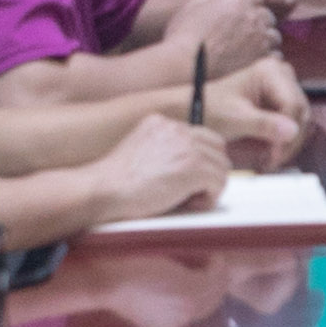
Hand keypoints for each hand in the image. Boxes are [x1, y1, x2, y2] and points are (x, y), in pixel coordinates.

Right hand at [86, 115, 230, 223]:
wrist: (103, 189)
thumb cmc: (116, 183)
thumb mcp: (140, 153)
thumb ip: (164, 151)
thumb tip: (192, 169)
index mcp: (160, 122)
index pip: (200, 136)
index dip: (201, 161)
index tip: (187, 180)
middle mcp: (175, 128)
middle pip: (217, 149)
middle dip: (209, 172)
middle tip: (190, 192)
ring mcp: (186, 146)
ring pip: (222, 167)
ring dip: (209, 187)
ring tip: (187, 200)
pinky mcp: (193, 166)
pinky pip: (219, 182)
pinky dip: (208, 198)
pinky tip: (189, 204)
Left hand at [202, 54, 312, 165]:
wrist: (198, 110)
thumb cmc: (211, 109)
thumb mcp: (235, 119)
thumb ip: (264, 124)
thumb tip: (293, 131)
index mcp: (270, 72)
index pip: (292, 104)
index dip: (289, 131)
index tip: (277, 153)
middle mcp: (281, 75)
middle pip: (299, 112)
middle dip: (290, 138)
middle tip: (275, 159)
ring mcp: (282, 87)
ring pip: (299, 119)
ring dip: (289, 141)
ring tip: (272, 158)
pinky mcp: (281, 100)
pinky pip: (292, 122)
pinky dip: (284, 139)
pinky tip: (272, 151)